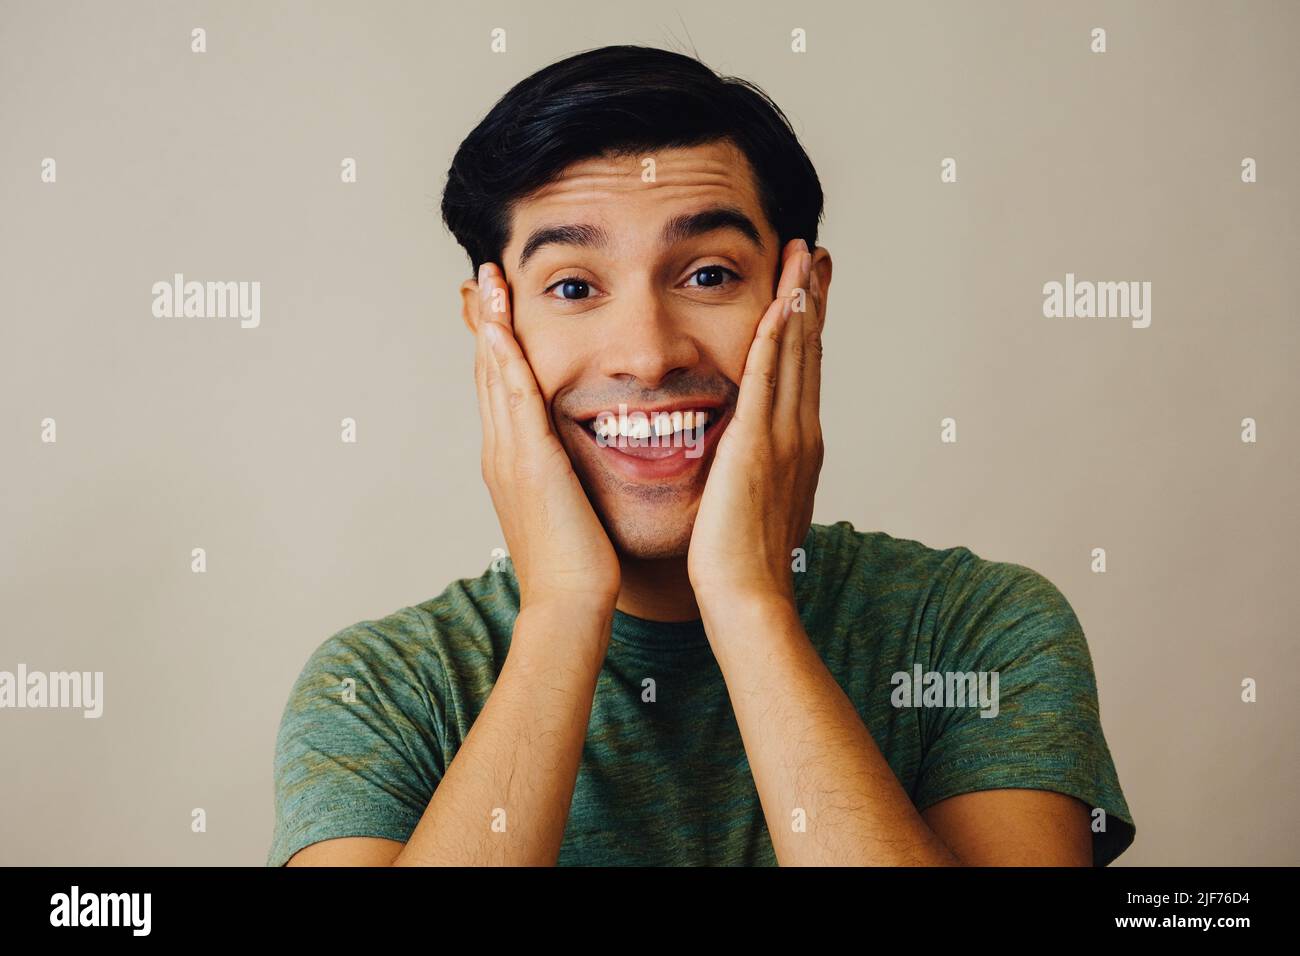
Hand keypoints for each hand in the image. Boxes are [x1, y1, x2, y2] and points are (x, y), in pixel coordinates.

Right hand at [474, 263, 621, 610]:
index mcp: (515, 463)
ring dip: (490, 325)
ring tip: (487, 281)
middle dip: (486, 323)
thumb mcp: (572, 509)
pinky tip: (500, 325)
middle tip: (482, 278)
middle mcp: (504, 452)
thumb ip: (572, 480)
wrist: (571, 603)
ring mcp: (511, 455)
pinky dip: (505, 358)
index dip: (499, 347)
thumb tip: (584, 467)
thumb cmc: (580, 566)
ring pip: (496, 375)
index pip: (504, 391)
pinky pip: (514, 397)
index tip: (500, 309)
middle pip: (490, 373)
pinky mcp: (530, 461)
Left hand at [687, 238, 825, 611]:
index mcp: (796, 446)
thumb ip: (753, 473)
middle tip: (815, 252)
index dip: (807, 327)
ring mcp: (782, 438)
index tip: (808, 288)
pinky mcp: (756, 446)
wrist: (747, 599)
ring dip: (799, 301)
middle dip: (811, 299)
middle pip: (807, 351)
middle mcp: (798, 434)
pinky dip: (775, 337)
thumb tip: (745, 463)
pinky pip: (766, 378)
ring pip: (793, 354)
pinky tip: (781, 302)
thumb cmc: (742, 564)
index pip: (802, 372)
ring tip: (803, 256)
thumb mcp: (754, 505)